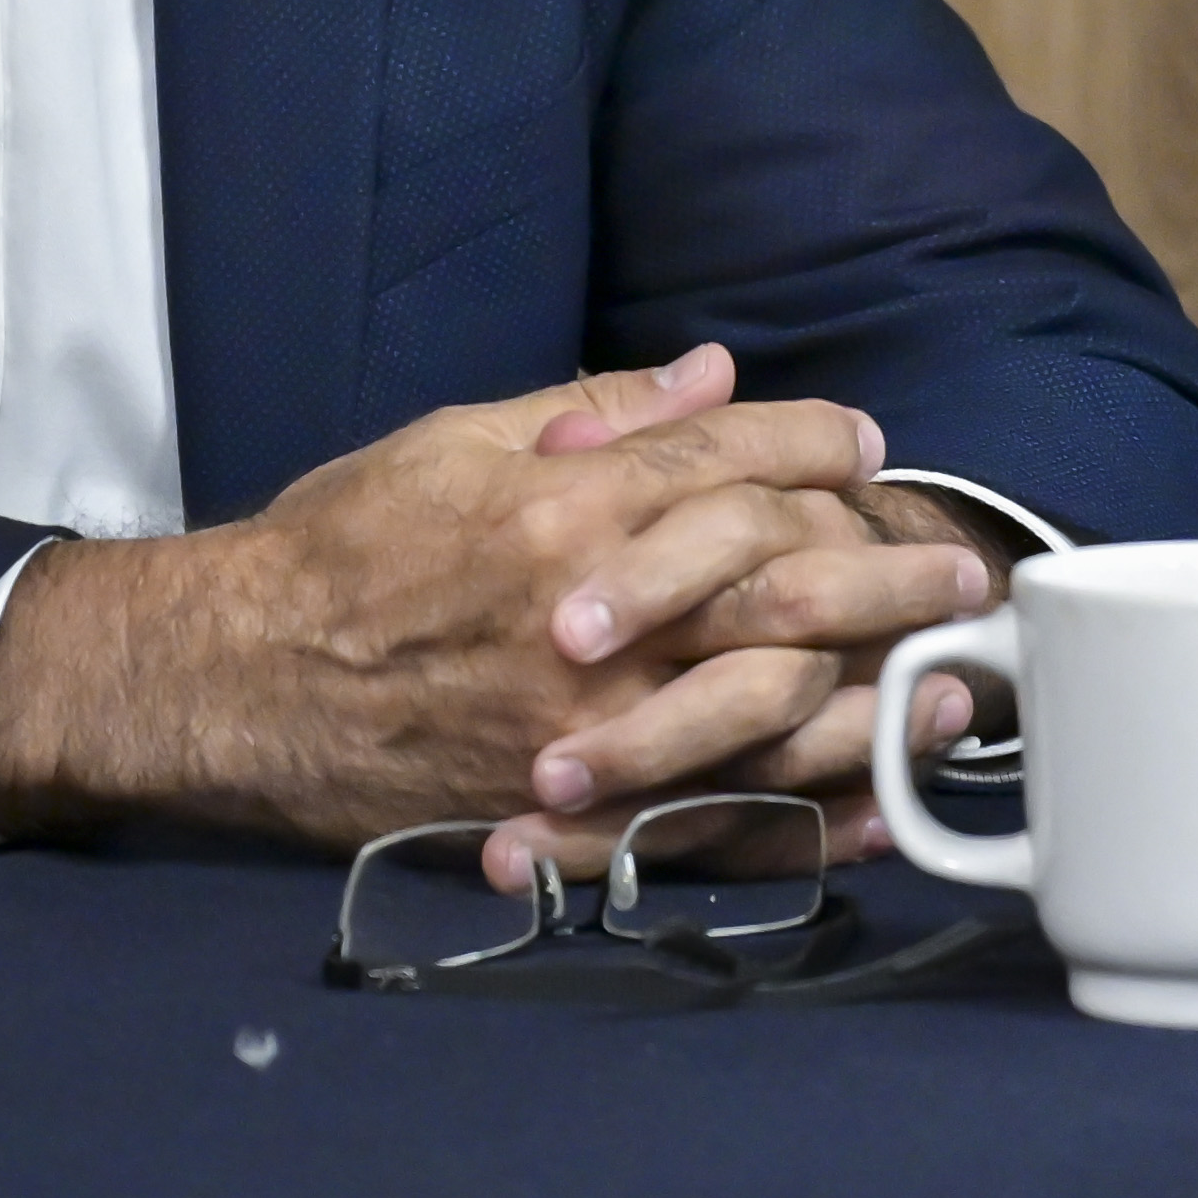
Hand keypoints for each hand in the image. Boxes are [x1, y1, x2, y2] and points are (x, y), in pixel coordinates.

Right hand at [0, 342, 1000, 862]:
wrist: (231, 676)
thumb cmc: (339, 547)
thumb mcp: (455, 438)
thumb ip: (596, 404)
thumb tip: (716, 374)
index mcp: (564, 508)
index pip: (731, 464)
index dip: (815, 441)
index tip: (868, 439)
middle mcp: (590, 620)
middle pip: (782, 587)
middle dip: (890, 571)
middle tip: (966, 572)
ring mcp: (583, 727)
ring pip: (769, 713)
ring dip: (877, 697)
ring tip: (953, 685)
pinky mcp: (563, 812)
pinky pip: (707, 823)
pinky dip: (801, 819)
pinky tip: (869, 804)